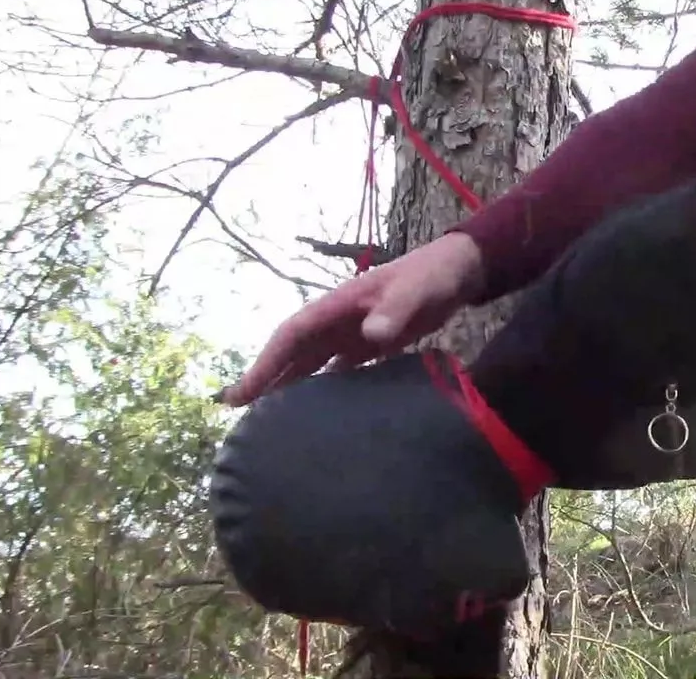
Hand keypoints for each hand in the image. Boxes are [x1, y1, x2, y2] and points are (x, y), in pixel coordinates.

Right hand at [220, 232, 484, 406]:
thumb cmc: (431, 276)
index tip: (241, 392)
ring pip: (311, 364)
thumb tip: (371, 334)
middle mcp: (337, 322)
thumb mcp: (415, 291)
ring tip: (269, 421)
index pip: (291, 335)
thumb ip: (395, 310)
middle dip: (266, 380)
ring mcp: (351, 334)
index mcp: (337, 305)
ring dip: (290, 386)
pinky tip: (318, 415)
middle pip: (293, 354)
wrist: (456, 274)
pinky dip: (325, 390)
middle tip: (239, 414)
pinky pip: (338, 371)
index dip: (265, 363)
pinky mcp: (370, 347)